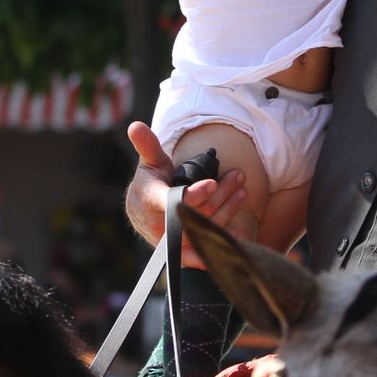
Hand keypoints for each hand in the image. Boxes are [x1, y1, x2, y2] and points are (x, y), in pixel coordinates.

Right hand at [123, 121, 245, 269]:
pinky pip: (206, 247)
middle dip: (221, 193)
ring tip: (241, 190)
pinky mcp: (184, 251)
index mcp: (150, 201)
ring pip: (205, 225)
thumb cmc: (150, 184)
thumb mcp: (149, 163)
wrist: (143, 214)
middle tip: (238, 176)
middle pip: (197, 211)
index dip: (194, 194)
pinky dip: (222, 239)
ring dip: (227, 209)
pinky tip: (240, 230)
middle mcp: (161, 225)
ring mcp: (174, 240)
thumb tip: (135, 126)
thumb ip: (146, 145)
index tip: (211, 183)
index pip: (174, 200)